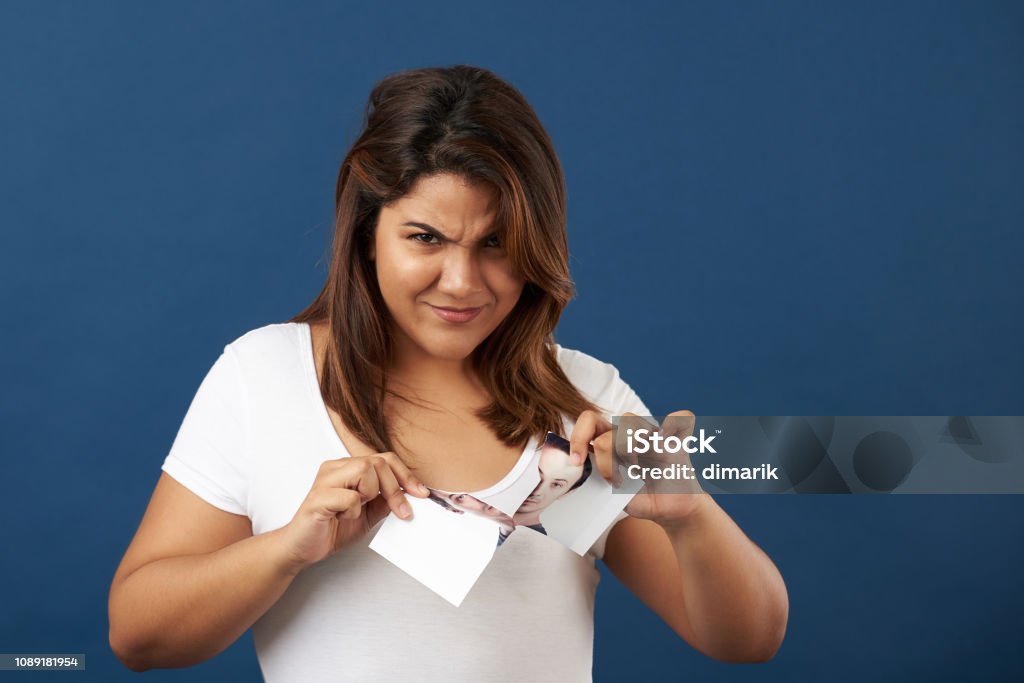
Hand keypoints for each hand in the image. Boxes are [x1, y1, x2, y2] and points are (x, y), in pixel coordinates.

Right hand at [277, 452, 428, 573]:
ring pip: (365, 471)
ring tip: (355, 510)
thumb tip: (410, 494)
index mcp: (348, 468)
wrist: (302, 548)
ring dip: (369, 495)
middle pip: (378, 463)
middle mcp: (336, 468)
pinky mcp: (318, 497)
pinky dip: (352, 511)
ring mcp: (325, 480)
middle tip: (402, 512)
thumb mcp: (368, 514)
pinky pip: (349, 497)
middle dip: (395, 489)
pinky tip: (340, 517)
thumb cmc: (332, 529)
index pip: (384, 459)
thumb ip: (385, 501)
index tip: (421, 494)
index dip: (406, 475)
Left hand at [569, 409, 708, 526]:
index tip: (577, 460)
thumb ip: (597, 475)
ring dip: (627, 447)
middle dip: (605, 452)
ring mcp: (651, 434)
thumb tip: (579, 466)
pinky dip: (672, 426)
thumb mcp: (611, 492)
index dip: (579, 437)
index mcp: (610, 442)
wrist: (669, 511)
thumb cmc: (640, 499)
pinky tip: (666, 442)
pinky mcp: (675, 440)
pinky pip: (679, 418)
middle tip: (614, 478)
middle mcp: (629, 434)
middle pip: (607, 423)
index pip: (589, 421)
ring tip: (634, 469)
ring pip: (629, 420)